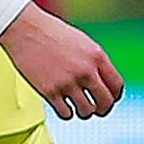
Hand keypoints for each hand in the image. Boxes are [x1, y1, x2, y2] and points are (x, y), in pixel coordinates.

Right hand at [0, 5, 124, 119]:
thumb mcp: (83, 42)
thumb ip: (94, 62)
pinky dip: (67, 113)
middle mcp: (85, 71)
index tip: (109, 99)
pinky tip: (63, 105)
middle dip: (103, 109)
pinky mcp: (50, 91)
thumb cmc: (52, 33)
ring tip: (78, 106)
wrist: (26, 29)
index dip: (114, 96)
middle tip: (97, 109)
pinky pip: (66, 113)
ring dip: (84, 112)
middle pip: (105, 102)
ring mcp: (68, 82)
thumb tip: (103, 83)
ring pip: (86, 111)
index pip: (117, 86)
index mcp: (97, 56)